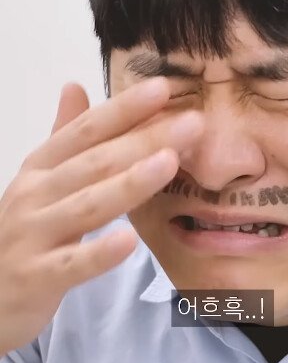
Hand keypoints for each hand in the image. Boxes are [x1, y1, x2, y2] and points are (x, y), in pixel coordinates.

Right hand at [0, 68, 204, 355]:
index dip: (123, 109)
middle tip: (192, 123)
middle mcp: (34, 196)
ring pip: (86, 206)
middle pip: (94, 163)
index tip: (163, 88)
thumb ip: (62, 138)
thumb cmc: (19, 236)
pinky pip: (72, 264)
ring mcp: (32, 236)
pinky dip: (100, 253)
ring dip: (129, 183)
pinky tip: (130, 241)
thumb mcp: (36, 181)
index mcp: (39, 169)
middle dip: (144, 140)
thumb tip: (74, 85)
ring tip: (170, 163)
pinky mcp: (36, 277)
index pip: (85, 131)